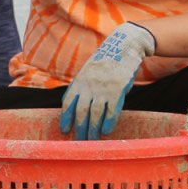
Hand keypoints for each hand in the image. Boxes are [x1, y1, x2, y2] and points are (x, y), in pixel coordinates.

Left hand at [61, 22, 155, 139]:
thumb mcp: (89, 71)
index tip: (64, 131)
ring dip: (93, 129)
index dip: (65, 117)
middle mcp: (88, 85)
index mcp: (79, 80)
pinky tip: (106, 131)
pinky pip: (111, 110)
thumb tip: (79, 106)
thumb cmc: (106, 61)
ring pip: (95, 114)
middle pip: (80, 111)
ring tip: (92, 141)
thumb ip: (83, 86)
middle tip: (79, 142)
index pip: (68, 102)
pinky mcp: (117, 89)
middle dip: (79, 128)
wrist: (123, 46)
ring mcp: (102, 87)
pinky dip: (108, 122)